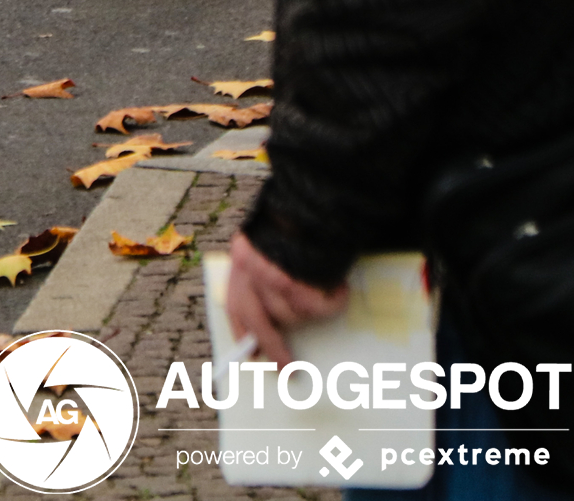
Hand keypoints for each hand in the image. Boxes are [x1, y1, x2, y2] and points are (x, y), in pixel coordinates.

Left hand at [225, 232, 348, 364]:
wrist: (318, 202)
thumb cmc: (299, 224)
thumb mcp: (270, 246)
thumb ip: (264, 273)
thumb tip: (273, 319)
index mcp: (241, 260)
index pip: (234, 304)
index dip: (242, 331)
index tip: (250, 353)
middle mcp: (250, 271)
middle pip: (258, 322)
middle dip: (273, 348)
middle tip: (288, 371)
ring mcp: (270, 278)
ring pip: (294, 315)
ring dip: (313, 309)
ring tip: (326, 288)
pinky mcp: (295, 284)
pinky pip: (318, 309)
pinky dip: (333, 301)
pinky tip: (338, 285)